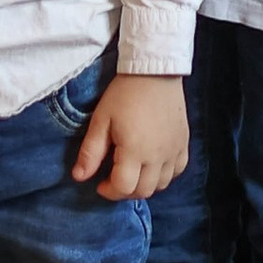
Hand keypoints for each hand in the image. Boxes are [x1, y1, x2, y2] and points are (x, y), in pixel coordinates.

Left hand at [72, 73, 185, 201]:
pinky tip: (153, 164)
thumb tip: (78, 177)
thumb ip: (90, 152)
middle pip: (143, 191)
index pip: (123, 187)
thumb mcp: (101, 120)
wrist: (154, 71)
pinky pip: (178, 170)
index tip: (100, 183)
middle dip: (125, 190)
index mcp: (135, 151)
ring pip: (161, 185)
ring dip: (145, 185)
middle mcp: (158, 155)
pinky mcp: (184, 142)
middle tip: (115, 178)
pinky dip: (164, 174)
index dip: (109, 191)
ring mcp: (174, 150)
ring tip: (133, 171)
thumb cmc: (124, 93)